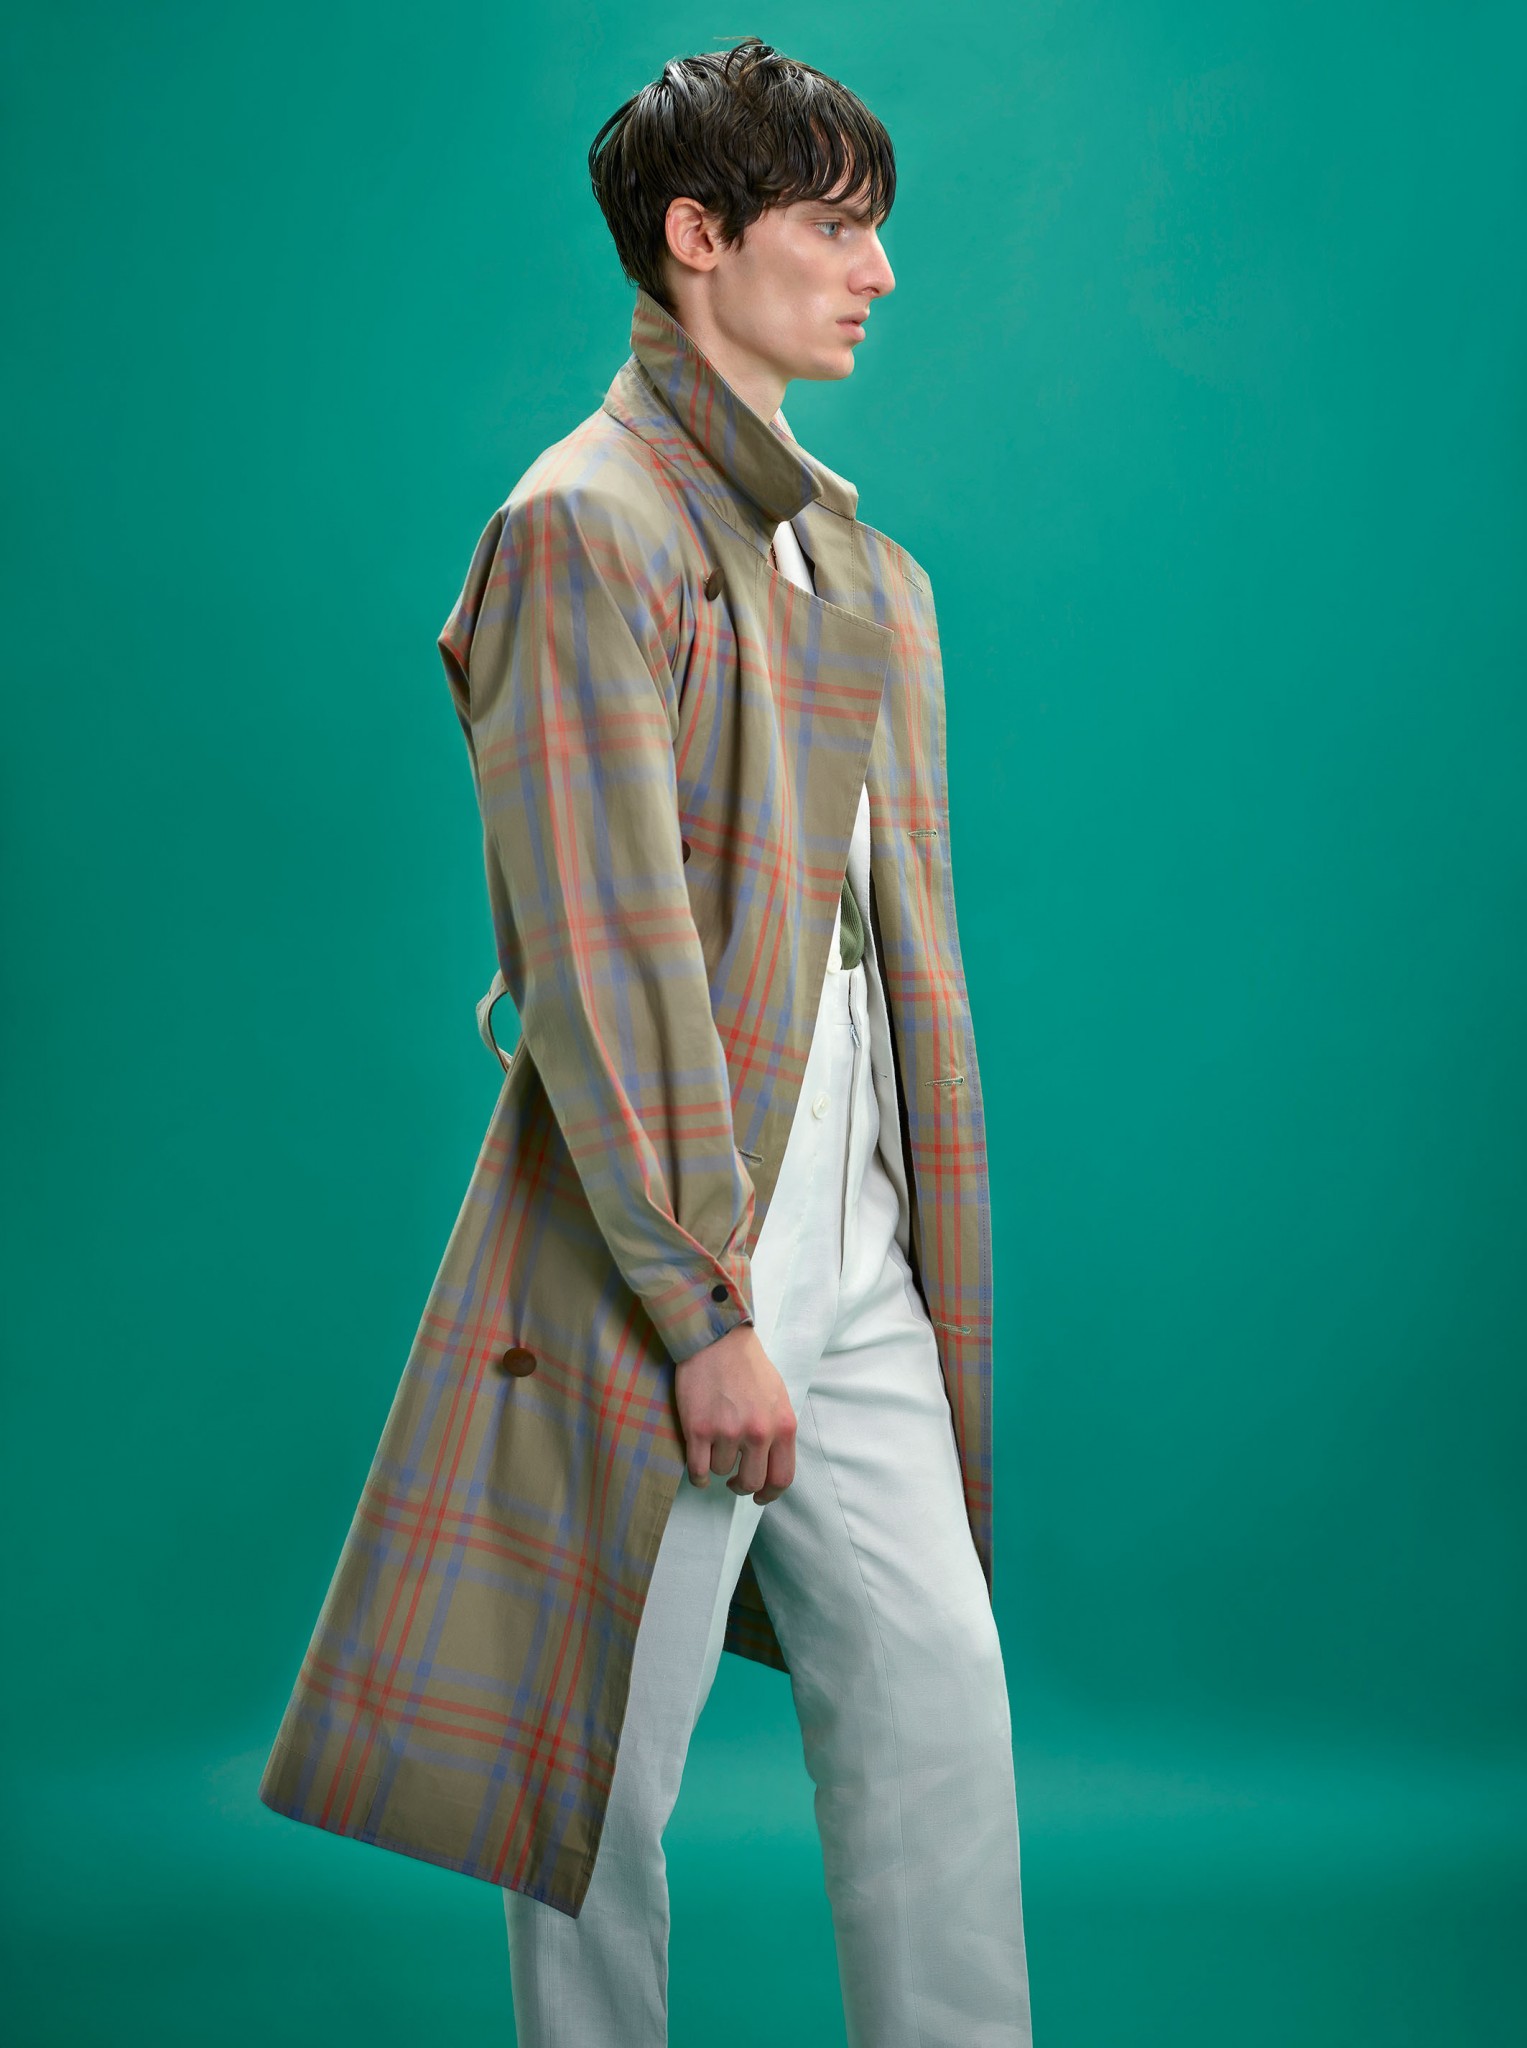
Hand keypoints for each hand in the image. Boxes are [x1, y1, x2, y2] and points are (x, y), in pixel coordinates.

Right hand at [674, 1321, 796, 1503]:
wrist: (717, 1340)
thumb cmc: (748, 1365)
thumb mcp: (778, 1397)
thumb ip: (778, 1430)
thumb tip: (772, 1462)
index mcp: (783, 1426)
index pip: (782, 1477)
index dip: (770, 1494)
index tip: (761, 1495)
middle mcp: (759, 1433)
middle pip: (751, 1482)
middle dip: (742, 1485)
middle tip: (734, 1481)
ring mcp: (728, 1433)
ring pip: (721, 1471)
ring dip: (717, 1464)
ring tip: (715, 1445)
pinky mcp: (699, 1430)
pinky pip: (698, 1471)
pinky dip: (697, 1476)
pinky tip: (698, 1468)